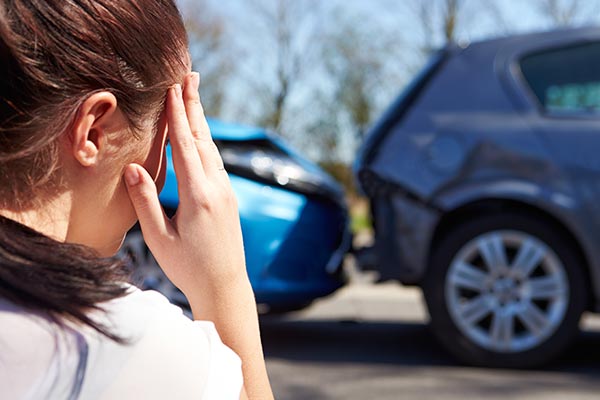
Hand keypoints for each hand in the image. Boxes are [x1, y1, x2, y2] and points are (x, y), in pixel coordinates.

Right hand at [124, 72, 246, 300]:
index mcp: (198, 196)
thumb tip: (132, 166)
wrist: (225, 286)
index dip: (177, 115)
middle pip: (204, 139)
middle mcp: (217, 189)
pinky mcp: (229, 199)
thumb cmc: (188, 267)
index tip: (172, 87)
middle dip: (194, 106)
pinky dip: (206, 143)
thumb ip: (146, 201)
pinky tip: (201, 136)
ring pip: (212, 149)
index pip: (185, 146)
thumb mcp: (159, 238)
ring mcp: (227, 192)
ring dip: (202, 121)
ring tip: (193, 97)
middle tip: (190, 75)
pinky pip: (217, 163)